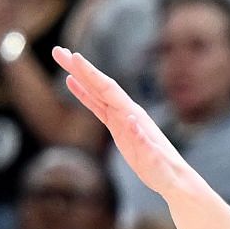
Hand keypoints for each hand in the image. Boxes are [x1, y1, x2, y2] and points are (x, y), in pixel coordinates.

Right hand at [57, 47, 194, 197]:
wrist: (172, 177)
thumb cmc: (164, 169)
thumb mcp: (153, 158)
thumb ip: (142, 140)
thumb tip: (130, 119)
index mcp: (134, 115)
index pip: (108, 89)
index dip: (91, 74)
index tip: (74, 57)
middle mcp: (127, 111)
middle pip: (99, 84)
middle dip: (78, 68)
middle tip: (57, 51)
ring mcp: (121, 117)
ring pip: (96, 91)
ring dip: (78, 75)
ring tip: (61, 59)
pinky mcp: (117, 127)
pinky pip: (97, 105)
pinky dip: (84, 93)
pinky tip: (72, 83)